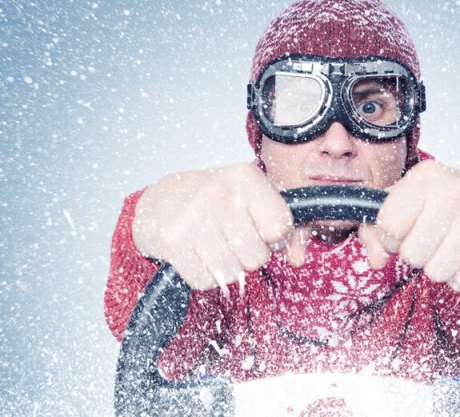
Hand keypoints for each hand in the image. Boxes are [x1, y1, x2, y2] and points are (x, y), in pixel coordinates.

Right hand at [132, 163, 293, 291]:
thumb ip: (284, 228)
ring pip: (232, 273)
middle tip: (231, 239)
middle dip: (248, 256)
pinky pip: (205, 281)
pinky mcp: (172, 240)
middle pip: (257, 257)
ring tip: (214, 247)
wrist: (160, 200)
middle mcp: (220, 193)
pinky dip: (204, 276)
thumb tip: (299, 259)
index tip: (260, 231)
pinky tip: (197, 255)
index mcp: (245, 177)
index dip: (274, 239)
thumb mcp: (252, 199)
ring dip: (226, 268)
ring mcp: (193, 216)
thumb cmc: (216, 201)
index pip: (280, 227)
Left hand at [359, 160, 459, 290]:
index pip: (388, 226)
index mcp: (425, 176)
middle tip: (433, 240)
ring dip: (440, 267)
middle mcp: (454, 189)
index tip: (405, 231)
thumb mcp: (406, 203)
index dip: (391, 238)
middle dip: (417, 255)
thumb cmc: (445, 204)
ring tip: (451, 247)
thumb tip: (377, 261)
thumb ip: (376, 230)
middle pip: (412, 254)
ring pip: (437, 272)